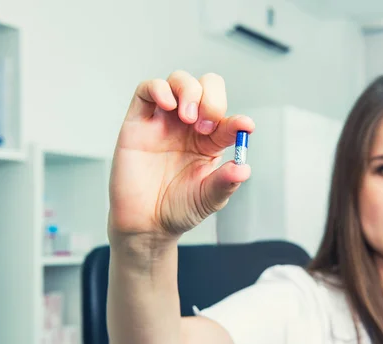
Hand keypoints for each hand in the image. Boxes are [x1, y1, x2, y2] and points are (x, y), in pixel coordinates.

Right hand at [108, 70, 253, 240]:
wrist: (144, 224)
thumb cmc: (177, 209)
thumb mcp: (208, 199)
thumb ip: (225, 183)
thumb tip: (244, 168)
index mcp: (210, 142)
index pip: (227, 119)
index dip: (237, 121)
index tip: (244, 126)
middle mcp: (188, 126)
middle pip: (206, 87)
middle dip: (212, 98)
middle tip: (206, 125)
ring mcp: (164, 121)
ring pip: (179, 81)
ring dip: (188, 90)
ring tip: (187, 116)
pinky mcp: (138, 121)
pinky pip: (147, 90)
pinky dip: (159, 88)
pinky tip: (168, 105)